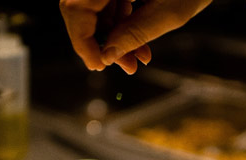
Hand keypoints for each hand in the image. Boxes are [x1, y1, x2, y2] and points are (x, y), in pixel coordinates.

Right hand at [59, 0, 212, 73]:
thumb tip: (108, 56)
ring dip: (116, 38)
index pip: (74, 6)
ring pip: (99, 9)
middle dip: (104, 42)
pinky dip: (124, 25)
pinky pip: (111, 3)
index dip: (81, 39)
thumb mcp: (170, 11)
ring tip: (139, 60)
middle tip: (125, 66)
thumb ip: (136, 33)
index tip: (98, 65)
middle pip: (84, 9)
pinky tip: (140, 46)